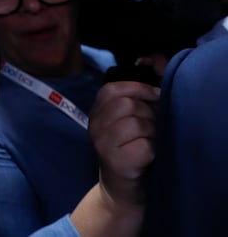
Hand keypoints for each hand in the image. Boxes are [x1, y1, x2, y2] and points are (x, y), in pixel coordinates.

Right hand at [89, 81, 158, 207]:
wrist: (122, 190)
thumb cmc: (131, 149)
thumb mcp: (128, 119)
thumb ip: (136, 93)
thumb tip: (152, 59)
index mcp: (96, 113)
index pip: (111, 89)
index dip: (137, 88)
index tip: (155, 96)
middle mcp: (95, 127)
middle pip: (127, 105)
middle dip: (148, 113)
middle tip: (152, 127)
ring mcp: (103, 144)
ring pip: (137, 123)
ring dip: (153, 132)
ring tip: (151, 141)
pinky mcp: (117, 162)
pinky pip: (144, 145)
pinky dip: (154, 149)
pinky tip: (150, 155)